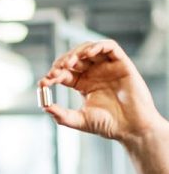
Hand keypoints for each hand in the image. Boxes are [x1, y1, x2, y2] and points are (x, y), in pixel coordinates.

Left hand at [39, 39, 165, 148]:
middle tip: (55, 71)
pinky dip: (98, 46)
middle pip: (74, 58)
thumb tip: (44, 106)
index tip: (43, 82)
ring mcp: (107, 67)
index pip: (63, 73)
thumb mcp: (79, 120)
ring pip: (90, 49)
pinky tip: (88, 54)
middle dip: (62, 62)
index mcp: (82, 84)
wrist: (131, 127)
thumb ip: (61, 115)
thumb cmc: (107, 125)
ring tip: (69, 62)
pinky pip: (110, 47)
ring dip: (77, 52)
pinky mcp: (121, 63)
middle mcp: (94, 73)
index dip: (52, 75)